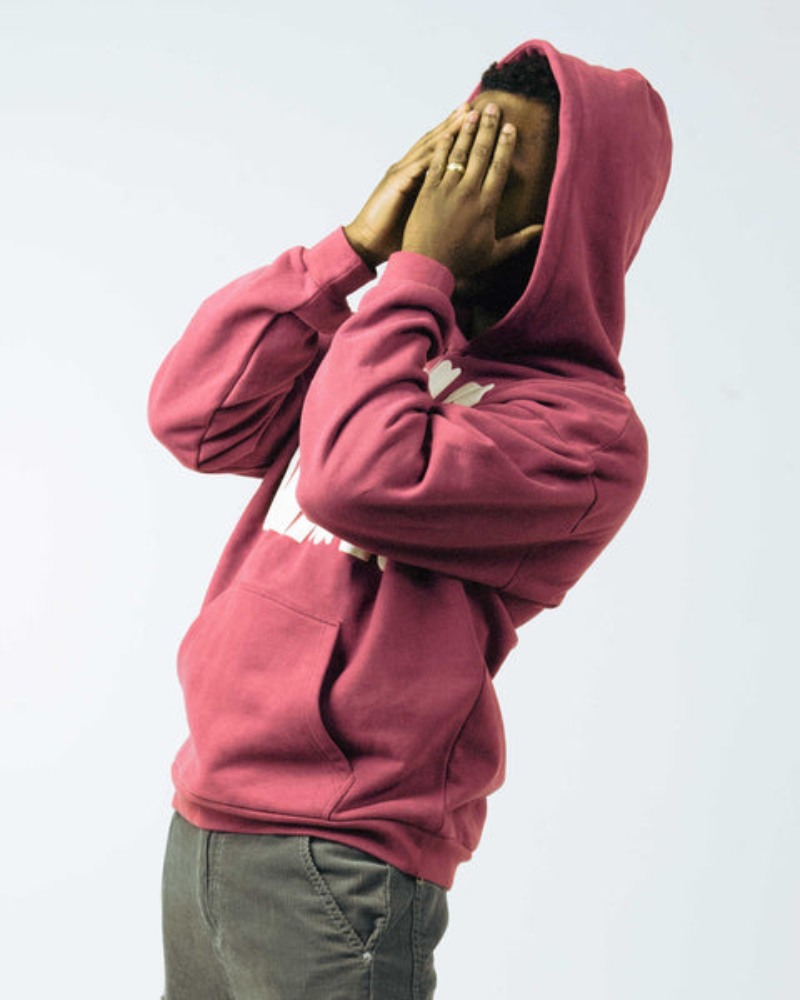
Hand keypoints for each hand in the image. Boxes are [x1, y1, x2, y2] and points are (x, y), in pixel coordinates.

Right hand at [344, 105, 469, 268]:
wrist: (366, 244)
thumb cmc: (394, 236)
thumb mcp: (420, 215)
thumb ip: (434, 203)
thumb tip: (459, 204)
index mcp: (414, 175)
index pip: (438, 149)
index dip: (456, 134)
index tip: (476, 122)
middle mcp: (407, 168)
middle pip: (435, 140)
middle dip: (455, 123)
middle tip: (475, 106)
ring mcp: (401, 173)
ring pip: (429, 146)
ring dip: (449, 129)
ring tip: (467, 114)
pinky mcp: (396, 183)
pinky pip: (419, 164)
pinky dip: (435, 152)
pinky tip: (449, 140)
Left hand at [401, 105, 542, 277]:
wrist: (428, 267)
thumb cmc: (461, 262)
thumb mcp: (494, 253)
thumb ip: (520, 240)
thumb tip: (544, 230)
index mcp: (486, 206)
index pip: (500, 168)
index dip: (505, 146)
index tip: (510, 128)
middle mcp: (468, 192)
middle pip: (481, 153)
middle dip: (488, 128)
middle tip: (493, 107)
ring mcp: (446, 190)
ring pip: (459, 153)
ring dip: (467, 130)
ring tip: (472, 111)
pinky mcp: (428, 190)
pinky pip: (437, 161)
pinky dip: (443, 145)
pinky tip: (448, 131)